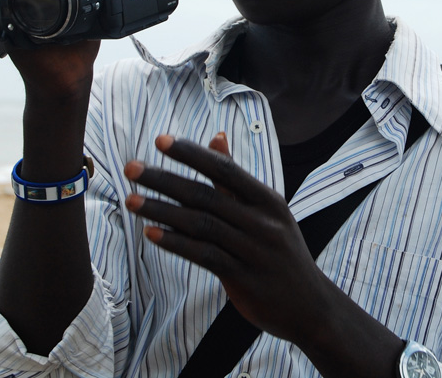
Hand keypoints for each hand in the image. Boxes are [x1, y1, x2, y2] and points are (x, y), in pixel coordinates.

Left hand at [124, 134, 332, 344]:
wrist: (310, 306)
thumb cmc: (281, 252)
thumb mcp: (268, 211)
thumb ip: (236, 177)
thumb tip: (216, 136)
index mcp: (267, 200)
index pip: (224, 169)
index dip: (191, 154)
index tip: (160, 140)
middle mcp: (262, 222)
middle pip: (206, 195)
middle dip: (165, 179)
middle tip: (131, 167)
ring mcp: (253, 251)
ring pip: (201, 224)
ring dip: (162, 210)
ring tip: (131, 200)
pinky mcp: (243, 278)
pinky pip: (204, 256)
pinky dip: (177, 243)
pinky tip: (152, 233)